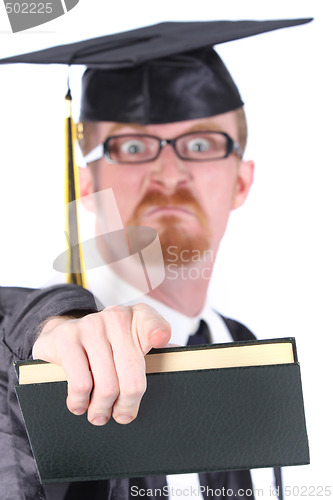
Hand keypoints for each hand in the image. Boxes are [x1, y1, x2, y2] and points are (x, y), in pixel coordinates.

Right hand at [33, 303, 170, 425]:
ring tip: (100, 414)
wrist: (67, 333)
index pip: (155, 325)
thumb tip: (183, 368)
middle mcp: (117, 317)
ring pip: (106, 386)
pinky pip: (80, 384)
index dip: (158, 333)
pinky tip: (81, 404)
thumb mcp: (135, 342)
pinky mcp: (67, 338)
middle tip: (123, 415)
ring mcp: (90, 325)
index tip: (159, 340)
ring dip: (102, 409)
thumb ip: (159, 353)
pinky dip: (80, 402)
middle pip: (132, 376)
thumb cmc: (110, 345)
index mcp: (140, 317)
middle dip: (128, 405)